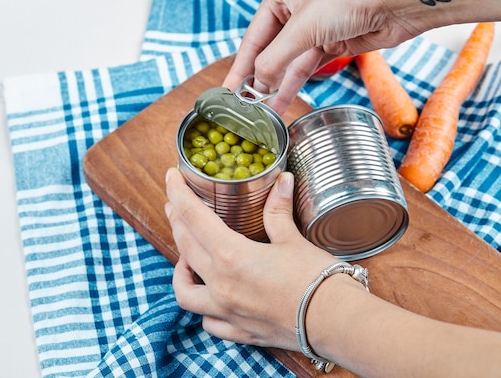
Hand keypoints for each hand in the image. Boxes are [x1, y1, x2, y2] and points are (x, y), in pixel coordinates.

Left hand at [164, 168, 337, 349]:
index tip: (171, 177)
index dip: (178, 193)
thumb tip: (281, 181)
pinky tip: (211, 297)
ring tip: (186, 258)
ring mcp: (227, 311)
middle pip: (184, 246)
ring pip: (185, 292)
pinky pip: (209, 322)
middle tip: (174, 205)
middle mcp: (221, 285)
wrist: (337, 322)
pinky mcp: (240, 330)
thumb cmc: (318, 279)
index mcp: (231, 256)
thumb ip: (278, 210)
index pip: (193, 217)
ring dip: (180, 271)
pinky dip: (204, 308)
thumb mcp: (293, 239)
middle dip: (176, 221)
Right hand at [223, 0, 423, 113]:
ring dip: (276, 88)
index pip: (253, 38)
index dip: (240, 67)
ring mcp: (315, 28)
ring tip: (260, 113)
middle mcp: (295, 9)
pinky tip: (281, 102)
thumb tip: (257, 84)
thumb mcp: (303, 27)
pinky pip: (306, 69)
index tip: (228, 91)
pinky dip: (294, 85)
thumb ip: (275, 59)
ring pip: (288, 64)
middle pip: (269, 52)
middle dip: (258, 80)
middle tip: (243, 106)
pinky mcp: (333, 43)